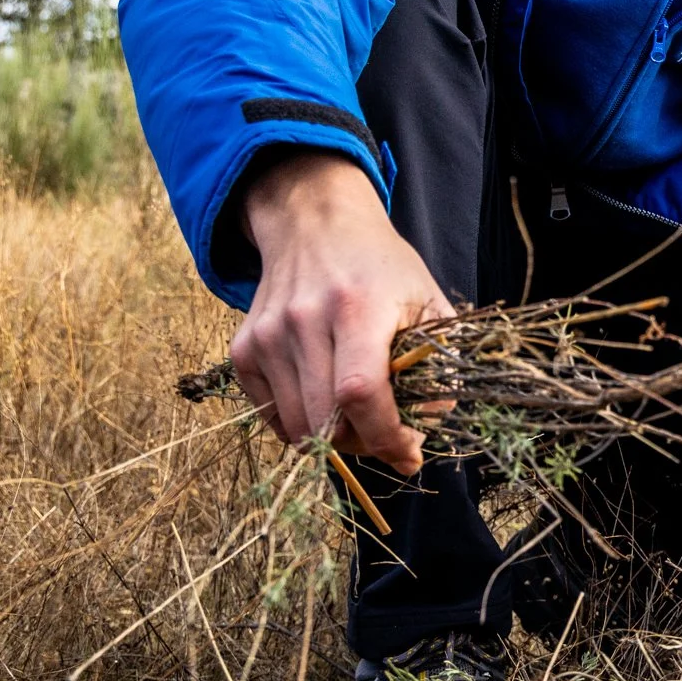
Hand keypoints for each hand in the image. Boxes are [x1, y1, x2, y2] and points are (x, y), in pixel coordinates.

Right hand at [234, 150, 444, 474]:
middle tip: (385, 436)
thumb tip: (423, 434)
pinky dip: (300, 424)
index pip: (361, 392)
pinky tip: (323, 401)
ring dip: (332, 440)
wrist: (315, 226)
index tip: (408, 453)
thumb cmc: (381, 268)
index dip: (386, 436)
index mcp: (357, 306)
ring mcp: (267, 335)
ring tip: (357, 419)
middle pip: (325, 419)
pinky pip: (270, 415)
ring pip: (296, 426)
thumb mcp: (425, 302)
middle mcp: (304, 320)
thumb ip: (437, 365)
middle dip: (363, 445)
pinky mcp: (244, 349)